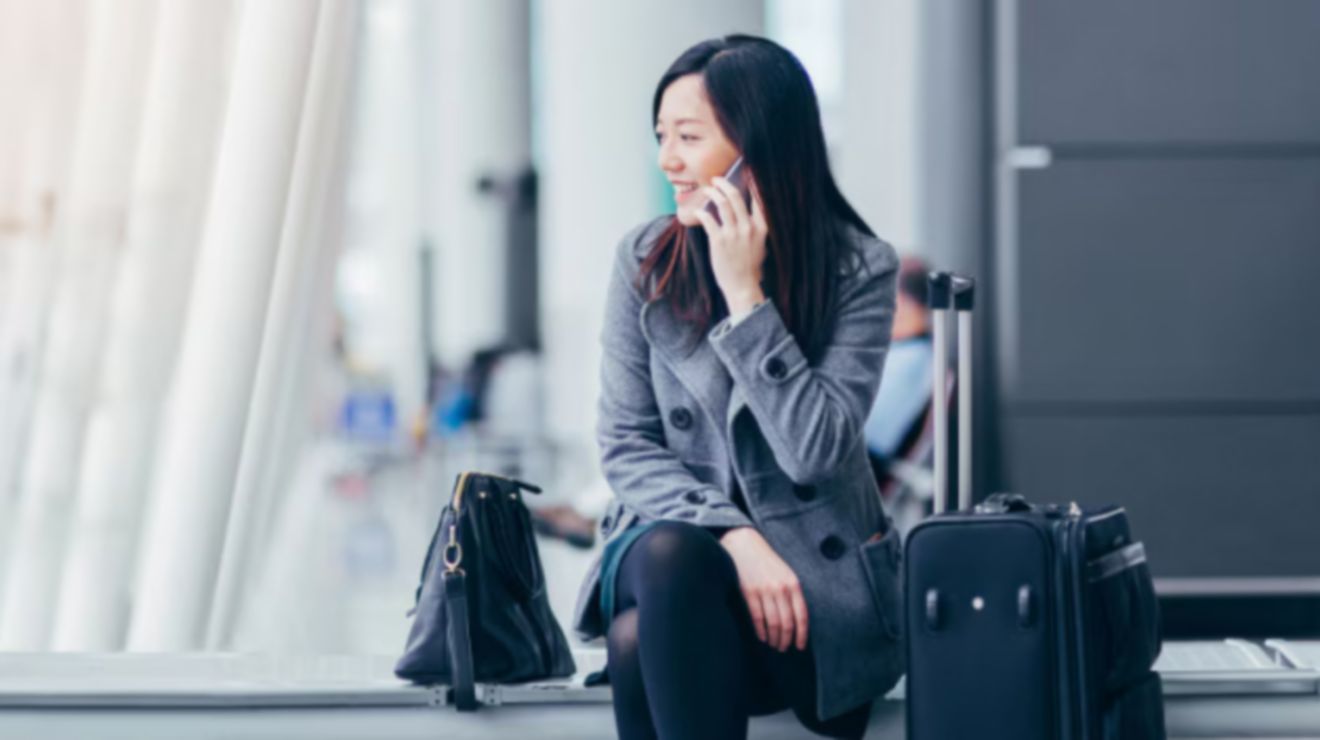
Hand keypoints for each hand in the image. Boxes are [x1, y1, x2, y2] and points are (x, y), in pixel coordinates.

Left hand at [693, 175, 767, 315]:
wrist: (742, 286)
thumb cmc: (750, 267)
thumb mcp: (759, 244)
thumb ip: (754, 226)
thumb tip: (742, 209)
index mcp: (761, 227)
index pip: (758, 198)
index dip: (751, 182)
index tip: (745, 170)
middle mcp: (748, 227)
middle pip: (735, 196)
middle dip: (724, 183)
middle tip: (716, 179)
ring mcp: (733, 234)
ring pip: (721, 204)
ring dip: (712, 193)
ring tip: (707, 190)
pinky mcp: (719, 241)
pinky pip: (708, 219)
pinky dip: (701, 212)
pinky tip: (698, 210)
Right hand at [719, 526, 808, 651]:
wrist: (744, 544)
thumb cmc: (766, 561)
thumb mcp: (785, 573)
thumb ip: (792, 593)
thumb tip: (796, 619)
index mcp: (793, 584)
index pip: (802, 615)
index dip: (802, 634)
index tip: (800, 646)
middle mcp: (781, 588)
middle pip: (787, 622)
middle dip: (787, 639)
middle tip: (784, 648)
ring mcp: (764, 590)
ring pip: (773, 623)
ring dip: (774, 638)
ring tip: (774, 645)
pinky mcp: (749, 592)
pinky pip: (758, 618)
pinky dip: (761, 631)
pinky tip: (762, 637)